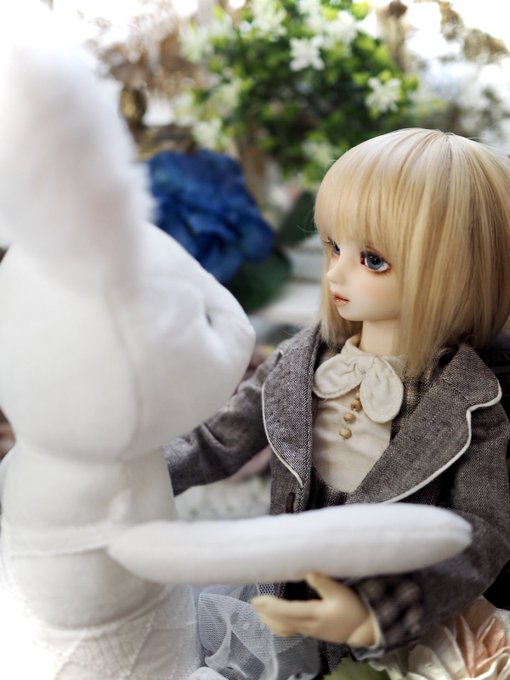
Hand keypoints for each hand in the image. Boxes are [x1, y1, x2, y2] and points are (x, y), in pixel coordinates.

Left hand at [251, 572, 375, 645]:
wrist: (363, 631)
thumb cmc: (353, 610)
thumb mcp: (340, 593)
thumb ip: (323, 582)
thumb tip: (306, 570)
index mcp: (312, 614)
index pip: (285, 611)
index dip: (268, 605)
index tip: (256, 599)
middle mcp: (307, 625)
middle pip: (280, 620)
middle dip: (265, 612)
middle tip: (252, 602)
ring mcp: (309, 631)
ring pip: (283, 628)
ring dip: (269, 620)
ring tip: (258, 611)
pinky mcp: (312, 632)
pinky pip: (290, 632)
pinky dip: (278, 627)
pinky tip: (274, 623)